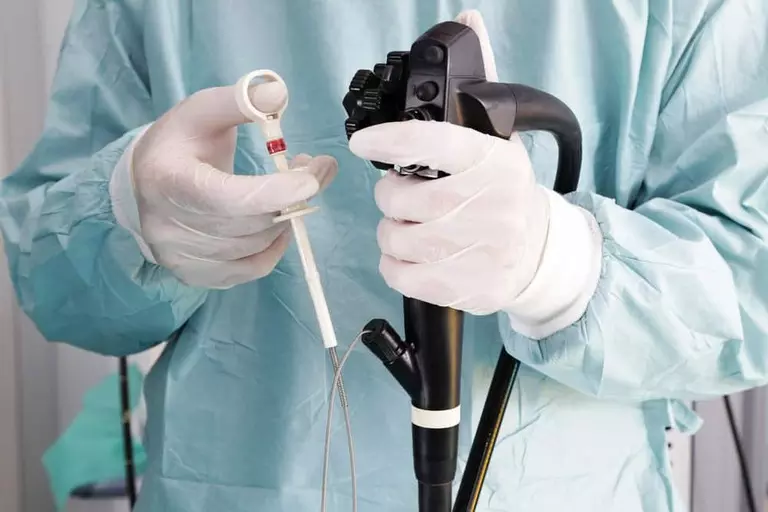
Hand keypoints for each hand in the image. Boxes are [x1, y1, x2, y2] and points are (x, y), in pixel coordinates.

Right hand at [111, 82, 336, 288]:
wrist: (144, 183)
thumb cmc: (180, 143)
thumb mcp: (203, 110)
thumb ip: (241, 100)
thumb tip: (278, 93)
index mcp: (168, 180)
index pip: (230, 198)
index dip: (279, 191)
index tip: (315, 173)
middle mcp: (167, 226)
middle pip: (251, 223)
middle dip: (294, 197)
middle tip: (314, 171)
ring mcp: (180, 257)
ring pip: (257, 245)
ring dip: (287, 218)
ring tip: (293, 191)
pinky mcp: (195, 275)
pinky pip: (252, 269)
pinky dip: (275, 247)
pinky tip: (279, 223)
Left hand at [349, 10, 600, 337]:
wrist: (539, 253)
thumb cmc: (504, 192)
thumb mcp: (497, 140)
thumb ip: (476, 88)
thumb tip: (469, 20)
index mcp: (495, 161)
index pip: (436, 142)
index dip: (393, 140)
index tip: (364, 140)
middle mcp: (492, 205)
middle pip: (403, 199)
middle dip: (390, 196)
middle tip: (405, 195)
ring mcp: (482, 250)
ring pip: (396, 238)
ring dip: (393, 231)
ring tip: (415, 227)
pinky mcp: (468, 287)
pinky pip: (401, 275)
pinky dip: (396, 264)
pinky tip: (417, 255)